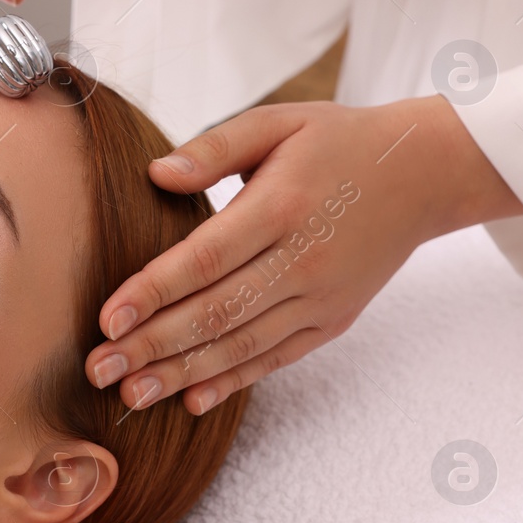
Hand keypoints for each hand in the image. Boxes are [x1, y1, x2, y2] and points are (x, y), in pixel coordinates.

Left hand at [83, 97, 522, 413]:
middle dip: (152, 346)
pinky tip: (191, 400)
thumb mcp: (278, 122)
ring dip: (182, 374)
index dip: (153, 292)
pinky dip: (233, 382)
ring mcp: (322, 297)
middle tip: (98, 369)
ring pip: (243, 345)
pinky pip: (276, 358)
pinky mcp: (334, 320)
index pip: (206, 259)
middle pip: (217, 312)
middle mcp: (305, 259)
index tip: (106, 319)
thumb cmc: (336, 141)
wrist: (424, 173)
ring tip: (131, 394)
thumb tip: (155, 174)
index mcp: (282, 207)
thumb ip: (214, 146)